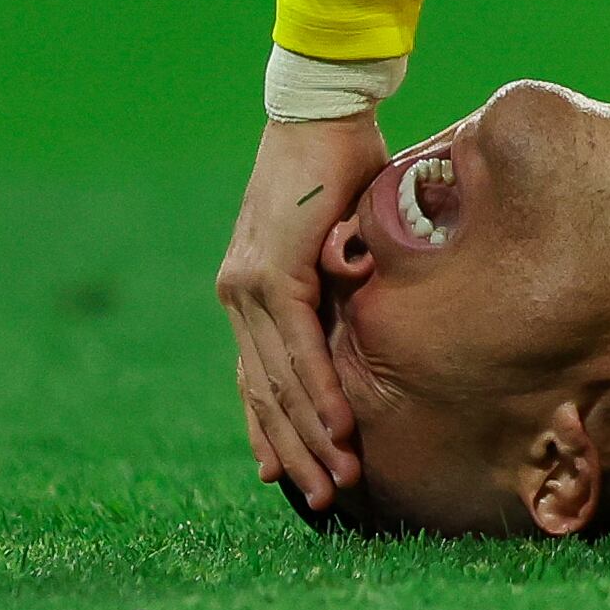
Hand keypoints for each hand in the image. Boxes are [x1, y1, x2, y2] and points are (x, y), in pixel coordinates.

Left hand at [218, 111, 388, 508]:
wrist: (322, 107)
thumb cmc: (340, 162)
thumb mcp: (339, 237)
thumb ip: (343, 278)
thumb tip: (370, 308)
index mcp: (249, 288)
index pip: (257, 376)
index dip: (272, 430)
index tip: (290, 476)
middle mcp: (239, 294)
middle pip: (264, 392)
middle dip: (296, 453)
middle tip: (327, 502)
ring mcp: (249, 286)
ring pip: (279, 382)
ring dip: (311, 438)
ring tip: (339, 484)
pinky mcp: (272, 274)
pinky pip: (297, 350)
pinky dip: (319, 394)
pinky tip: (338, 430)